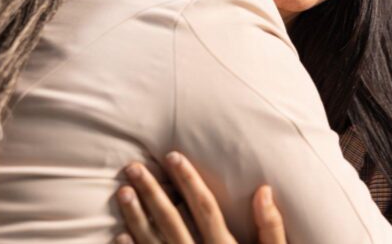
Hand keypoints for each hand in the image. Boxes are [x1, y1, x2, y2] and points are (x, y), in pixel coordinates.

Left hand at [115, 152, 286, 243]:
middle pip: (171, 220)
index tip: (173, 156)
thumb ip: (270, 227)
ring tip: (122, 193)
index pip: (204, 207)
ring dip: (135, 217)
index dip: (189, 180)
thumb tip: (264, 190)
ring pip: (152, 242)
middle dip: (152, 192)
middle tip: (133, 168)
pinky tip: (120, 236)